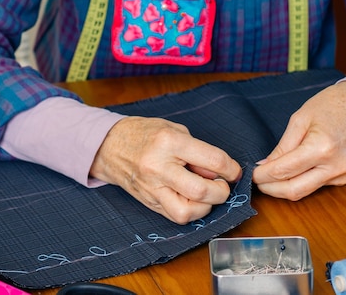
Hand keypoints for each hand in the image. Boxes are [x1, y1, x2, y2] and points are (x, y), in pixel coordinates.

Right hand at [90, 116, 241, 223]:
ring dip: (206, 206)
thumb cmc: (146, 133)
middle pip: (201, 191)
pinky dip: (191, 212)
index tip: (234, 171)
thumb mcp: (175, 129)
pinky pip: (175, 216)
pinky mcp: (149, 202)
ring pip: (187, 212)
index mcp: (169, 142)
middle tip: (222, 184)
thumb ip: (198, 150)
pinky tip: (193, 199)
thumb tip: (219, 171)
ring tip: (207, 194)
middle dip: (221, 191)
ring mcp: (152, 188)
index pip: (211, 160)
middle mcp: (159, 167)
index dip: (230, 168)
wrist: (111, 145)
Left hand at [252, 80, 345, 199]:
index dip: (263, 175)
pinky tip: (289, 174)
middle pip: (294, 190)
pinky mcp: (343, 178)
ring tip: (268, 178)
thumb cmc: (331, 105)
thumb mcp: (299, 119)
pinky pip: (315, 186)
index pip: (284, 171)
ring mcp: (341, 175)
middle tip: (256, 181)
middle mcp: (333, 166)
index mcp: (321, 148)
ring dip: (282, 188)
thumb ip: (282, 146)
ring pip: (304, 192)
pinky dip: (299, 182)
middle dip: (270, 188)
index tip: (252, 173)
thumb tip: (265, 165)